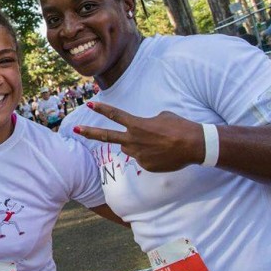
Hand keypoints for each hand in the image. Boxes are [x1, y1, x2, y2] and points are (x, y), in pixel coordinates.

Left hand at [75, 101, 204, 171]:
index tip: (89, 104)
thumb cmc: (179, 127)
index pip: (115, 115)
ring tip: (157, 142)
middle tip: (76, 130)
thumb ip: (145, 123)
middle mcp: (134, 140)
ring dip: (137, 144)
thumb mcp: (162, 117)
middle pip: (107, 136)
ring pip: (130, 148)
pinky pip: (143, 158)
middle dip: (90, 132)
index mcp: (137, 125)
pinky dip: (150, 155)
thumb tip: (141, 132)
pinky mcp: (146, 166)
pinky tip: (164, 153)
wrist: (194, 146)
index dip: (102, 109)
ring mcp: (138, 155)